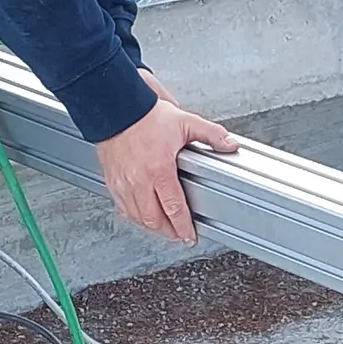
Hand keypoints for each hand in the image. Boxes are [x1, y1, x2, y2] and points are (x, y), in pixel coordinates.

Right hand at [95, 88, 235, 243]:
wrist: (116, 107)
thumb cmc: (146, 115)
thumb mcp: (185, 122)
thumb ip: (211, 135)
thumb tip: (230, 145)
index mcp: (159, 170)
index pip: (173, 208)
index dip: (183, 227)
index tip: (189, 236)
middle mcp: (139, 180)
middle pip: (154, 220)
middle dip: (169, 232)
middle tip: (179, 235)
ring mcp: (123, 183)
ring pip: (137, 217)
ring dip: (151, 226)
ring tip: (164, 227)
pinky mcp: (112, 180)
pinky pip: (122, 207)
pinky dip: (134, 216)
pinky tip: (141, 214)